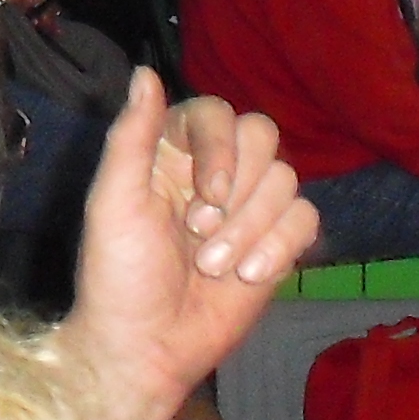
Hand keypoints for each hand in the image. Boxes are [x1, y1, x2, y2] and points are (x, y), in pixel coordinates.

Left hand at [50, 70, 318, 419]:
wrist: (145, 348)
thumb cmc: (118, 275)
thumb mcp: (113, 202)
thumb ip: (131, 136)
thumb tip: (145, 71)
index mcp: (171, 152)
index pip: (216, 113)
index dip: (220, 147)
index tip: (205, 194)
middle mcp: (214, 171)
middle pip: (262, 136)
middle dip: (239, 189)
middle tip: (201, 232)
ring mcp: (248, 208)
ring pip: (286, 180)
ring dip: (251, 229)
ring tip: (213, 267)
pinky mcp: (276, 244)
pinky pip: (305, 219)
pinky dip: (280, 247)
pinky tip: (247, 276)